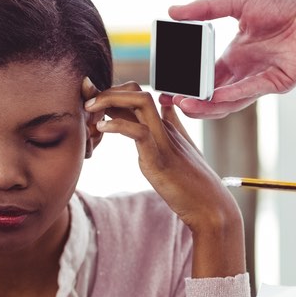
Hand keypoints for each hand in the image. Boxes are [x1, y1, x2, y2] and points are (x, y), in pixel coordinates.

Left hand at [82, 79, 243, 277]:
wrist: (209, 205)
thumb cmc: (192, 181)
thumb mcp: (178, 150)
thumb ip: (170, 127)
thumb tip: (166, 107)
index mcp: (164, 125)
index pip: (135, 96)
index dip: (111, 94)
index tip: (91, 102)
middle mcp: (163, 126)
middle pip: (136, 92)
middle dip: (107, 91)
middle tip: (86, 102)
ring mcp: (163, 139)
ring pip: (139, 102)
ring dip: (110, 100)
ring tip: (89, 110)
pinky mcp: (160, 157)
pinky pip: (139, 131)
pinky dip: (118, 125)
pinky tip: (102, 129)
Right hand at [167, 0, 295, 118]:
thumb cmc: (284, 4)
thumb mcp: (238, 1)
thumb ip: (206, 8)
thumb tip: (173, 10)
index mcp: (235, 55)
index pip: (204, 75)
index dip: (186, 83)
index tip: (166, 85)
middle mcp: (245, 71)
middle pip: (212, 94)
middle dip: (190, 100)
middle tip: (168, 100)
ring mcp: (260, 80)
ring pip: (228, 101)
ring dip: (205, 105)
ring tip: (184, 105)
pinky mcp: (276, 83)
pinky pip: (249, 92)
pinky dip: (230, 95)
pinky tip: (213, 97)